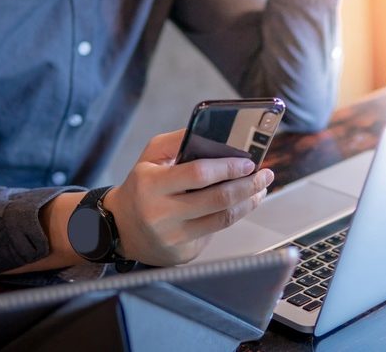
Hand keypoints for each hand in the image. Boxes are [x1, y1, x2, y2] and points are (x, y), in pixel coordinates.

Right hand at [104, 129, 273, 265]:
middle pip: (218, 199)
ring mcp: (172, 237)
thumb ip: (179, 140)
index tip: (249, 162)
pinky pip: (215, 233)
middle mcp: (160, 214)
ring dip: (248, 203)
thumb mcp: (151, 156)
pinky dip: (232, 216)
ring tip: (259, 189)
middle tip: (265, 175)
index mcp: (151, 184)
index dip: (228, 168)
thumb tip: (215, 132)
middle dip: (248, 185)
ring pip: (223, 219)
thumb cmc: (142, 186)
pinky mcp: (182, 253)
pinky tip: (241, 205)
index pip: (199, 174)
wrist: (121, 227)